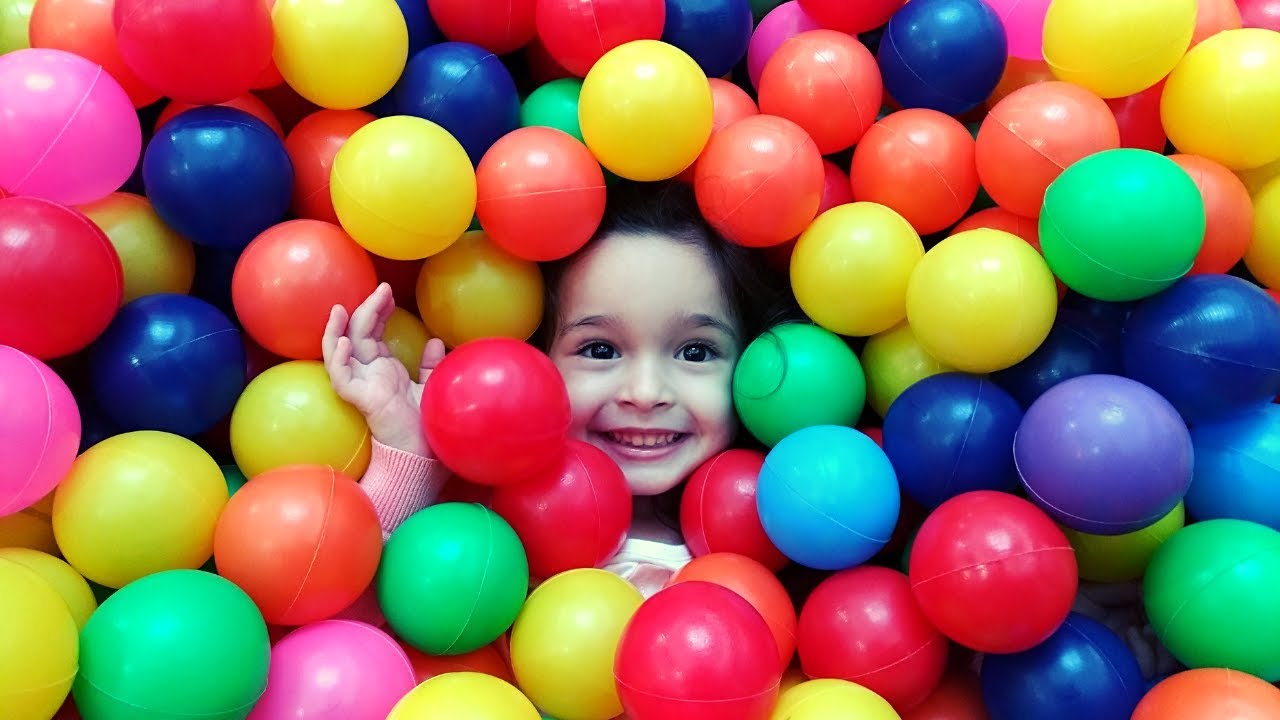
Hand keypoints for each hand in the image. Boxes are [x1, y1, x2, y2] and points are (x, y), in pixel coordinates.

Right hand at [322, 283, 445, 456]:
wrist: (423, 455)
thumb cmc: (425, 425)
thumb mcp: (430, 387)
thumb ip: (431, 365)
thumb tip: (435, 341)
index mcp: (384, 370)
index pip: (373, 334)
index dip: (378, 311)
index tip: (388, 293)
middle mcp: (369, 374)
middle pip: (358, 335)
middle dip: (367, 309)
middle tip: (382, 289)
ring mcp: (361, 385)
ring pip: (340, 351)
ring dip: (340, 328)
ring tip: (344, 307)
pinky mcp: (359, 399)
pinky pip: (341, 376)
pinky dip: (338, 357)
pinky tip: (344, 341)